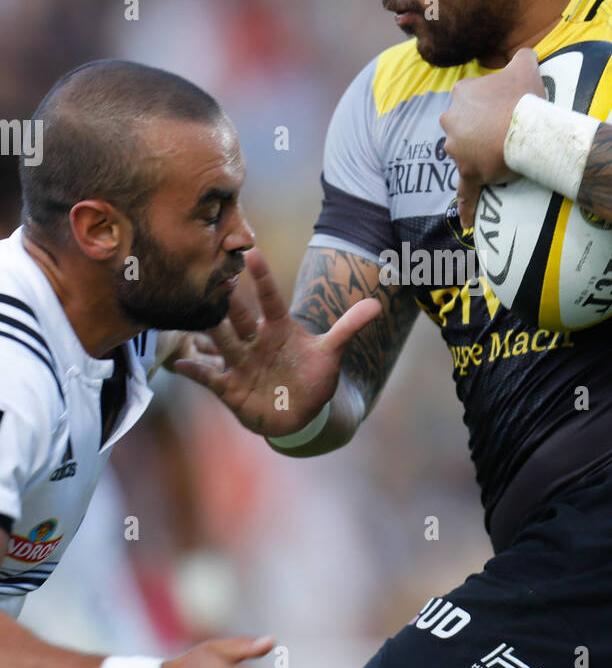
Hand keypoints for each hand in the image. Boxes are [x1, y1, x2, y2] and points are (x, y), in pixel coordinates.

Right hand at [171, 248, 381, 436]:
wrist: (299, 415)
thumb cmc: (313, 379)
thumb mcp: (331, 353)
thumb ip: (349, 327)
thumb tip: (377, 305)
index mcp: (279, 328)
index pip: (270, 297)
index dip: (262, 277)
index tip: (251, 252)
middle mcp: (256, 341)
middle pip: (239, 317)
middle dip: (226, 301)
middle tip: (211, 279)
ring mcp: (241, 363)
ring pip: (222, 342)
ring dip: (208, 331)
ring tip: (191, 316)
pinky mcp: (230, 387)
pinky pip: (208, 377)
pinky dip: (193, 370)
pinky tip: (178, 364)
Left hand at [440, 47, 545, 227]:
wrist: (527, 126)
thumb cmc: (525, 96)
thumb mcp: (524, 65)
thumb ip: (522, 56)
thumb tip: (525, 53)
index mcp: (462, 93)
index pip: (471, 99)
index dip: (490, 105)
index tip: (506, 109)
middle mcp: (452, 119)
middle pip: (465, 128)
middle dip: (480, 132)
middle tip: (506, 134)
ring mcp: (457, 147)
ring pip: (466, 155)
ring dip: (480, 158)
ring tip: (503, 160)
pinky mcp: (468, 171)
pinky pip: (466, 192)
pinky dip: (467, 206)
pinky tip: (467, 223)